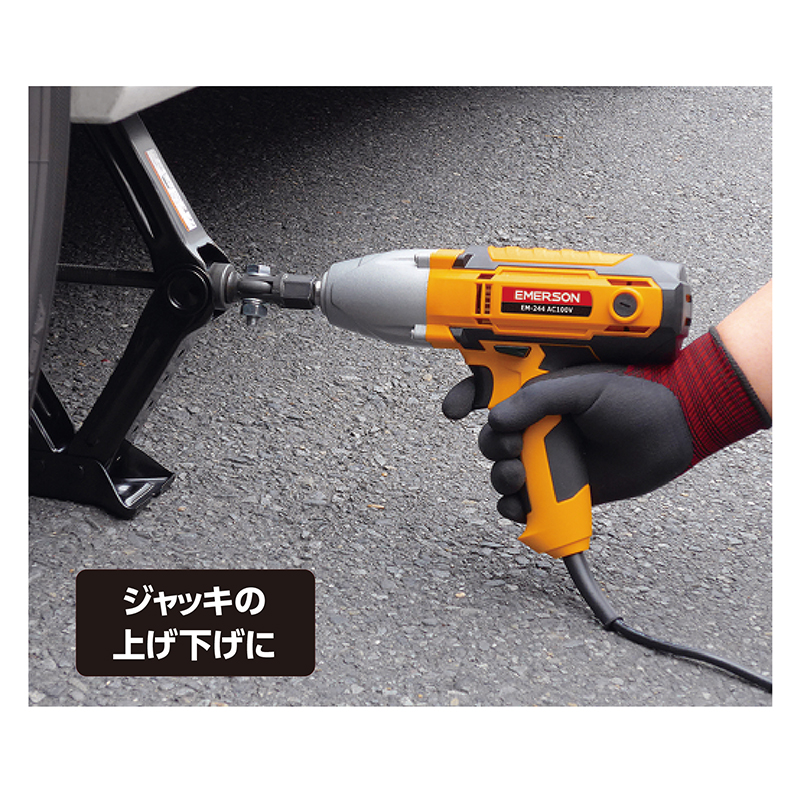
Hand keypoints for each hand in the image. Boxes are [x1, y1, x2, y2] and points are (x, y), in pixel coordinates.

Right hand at [476, 366, 693, 521]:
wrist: (674, 432)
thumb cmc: (635, 398)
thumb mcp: (584, 387)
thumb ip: (538, 399)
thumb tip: (497, 420)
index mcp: (540, 392)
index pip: (490, 390)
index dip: (465, 398)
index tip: (454, 410)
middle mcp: (540, 423)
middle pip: (492, 438)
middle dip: (493, 446)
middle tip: (514, 448)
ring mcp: (550, 457)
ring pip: (504, 472)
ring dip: (501, 479)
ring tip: (520, 479)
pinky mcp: (562, 489)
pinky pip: (527, 502)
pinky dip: (516, 508)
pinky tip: (521, 508)